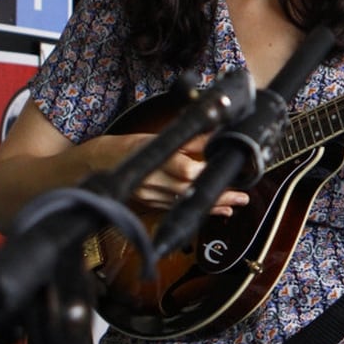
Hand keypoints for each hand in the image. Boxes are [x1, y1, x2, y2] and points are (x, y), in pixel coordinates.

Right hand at [115, 133, 248, 215]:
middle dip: (218, 195)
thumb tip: (217, 133)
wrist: (102, 163)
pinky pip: (178, 209)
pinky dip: (198, 210)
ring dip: (212, 206)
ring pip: (186, 203)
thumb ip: (190, 140)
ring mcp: (151, 195)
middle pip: (190, 190)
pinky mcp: (151, 204)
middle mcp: (153, 180)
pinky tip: (216, 210)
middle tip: (241, 197)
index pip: (185, 169)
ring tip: (234, 204)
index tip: (227, 174)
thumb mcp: (159, 138)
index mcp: (157, 159)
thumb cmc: (132, 147)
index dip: (207, 174)